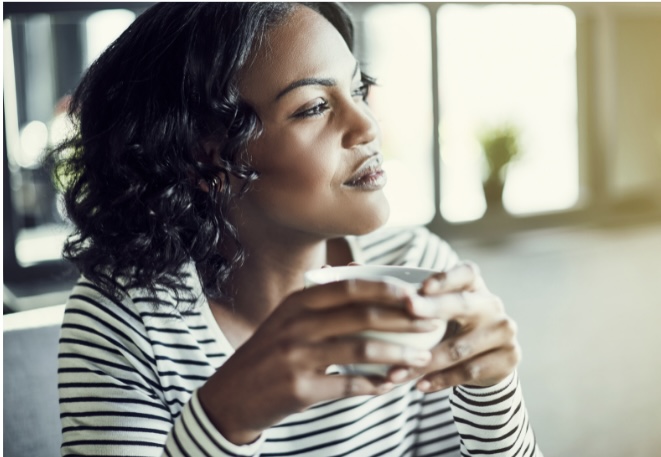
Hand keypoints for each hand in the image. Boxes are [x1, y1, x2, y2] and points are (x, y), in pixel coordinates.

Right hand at [199, 279, 440, 443]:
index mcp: (298, 302)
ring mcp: (296, 356)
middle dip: (403, 319)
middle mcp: (296, 324)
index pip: (351, 288)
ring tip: (422, 358)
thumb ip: (323, 298)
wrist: (231, 395)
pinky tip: (390, 385)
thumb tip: (362, 273)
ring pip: (360, 351)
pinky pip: (348, 385)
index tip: (416, 295)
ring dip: (397, 355)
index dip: (387, 290)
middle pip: (362, 316)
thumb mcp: (288, 317)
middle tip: (432, 324)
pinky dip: (374, 385)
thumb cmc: (269, 352)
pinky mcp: (299, 389)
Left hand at [388, 261, 520, 391]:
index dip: (445, 277)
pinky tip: (420, 385)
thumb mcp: (437, 308)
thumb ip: (407, 295)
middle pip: (462, 304)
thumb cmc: (449, 326)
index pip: (465, 272)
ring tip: (396, 372)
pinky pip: (469, 371)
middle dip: (433, 307)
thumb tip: (358, 271)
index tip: (422, 285)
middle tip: (408, 309)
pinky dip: (441, 380)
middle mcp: (491, 304)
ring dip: (425, 361)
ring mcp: (503, 332)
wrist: (486, 360)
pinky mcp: (508, 359)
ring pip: (459, 347)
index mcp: (474, 285)